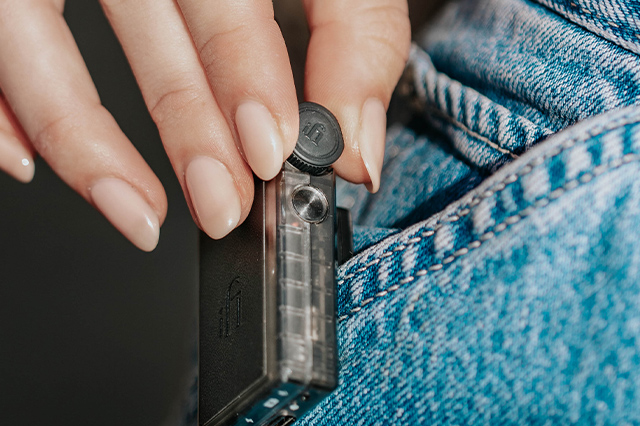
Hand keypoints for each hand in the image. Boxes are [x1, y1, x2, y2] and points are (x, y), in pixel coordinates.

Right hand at [0, 0, 410, 250]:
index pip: (230, 3)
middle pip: (156, 31)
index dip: (249, 78)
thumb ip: (354, 36)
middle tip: (224, 203)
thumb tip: (359, 148)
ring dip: (86, 138)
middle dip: (192, 129)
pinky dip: (6, 105)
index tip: (276, 152)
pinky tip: (30, 159)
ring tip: (136, 211)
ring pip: (50, 38)